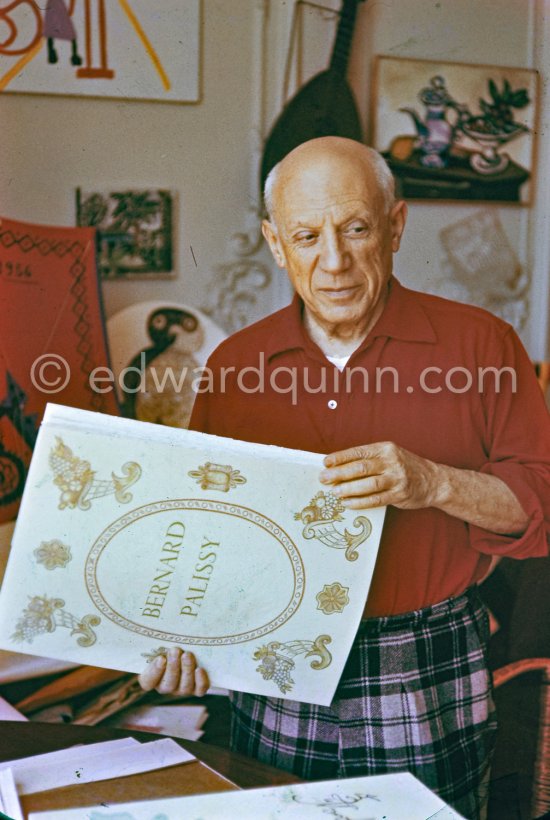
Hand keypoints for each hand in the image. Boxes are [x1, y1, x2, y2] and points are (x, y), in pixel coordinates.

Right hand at [138, 648, 209, 696]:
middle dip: (173, 667)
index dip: (154, 671)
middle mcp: (166, 687)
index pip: (148, 681)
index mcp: (151, 678)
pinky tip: (200, 669)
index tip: (160, 658)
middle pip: (168, 684)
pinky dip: (200, 680)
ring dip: (186, 670)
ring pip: (184, 687)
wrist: (185, 649)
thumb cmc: (167, 644)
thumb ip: (156, 643)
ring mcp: (181, 689)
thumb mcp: (158, 643)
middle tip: (175, 650)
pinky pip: (199, 689)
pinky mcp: (196, 689)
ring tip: (187, 655)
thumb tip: (147, 629)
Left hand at [320, 441, 440, 509]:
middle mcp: (391, 461)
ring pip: (368, 484)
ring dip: (348, 488)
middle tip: (324, 478)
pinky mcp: (399, 494)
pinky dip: (360, 502)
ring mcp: (397, 478)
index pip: (358, 452)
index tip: (326, 462)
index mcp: (385, 448)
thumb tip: (338, 468)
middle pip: (361, 467)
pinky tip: (348, 503)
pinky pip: (376, 499)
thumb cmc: (405, 467)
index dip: (340, 457)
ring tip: (334, 492)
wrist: (433, 480)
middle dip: (339, 473)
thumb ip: (368, 460)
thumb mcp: (389, 455)